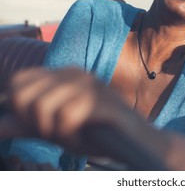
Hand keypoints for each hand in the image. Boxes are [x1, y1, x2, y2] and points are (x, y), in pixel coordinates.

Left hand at [0, 68, 131, 155]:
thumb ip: (25, 125)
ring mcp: (91, 85)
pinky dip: (71, 136)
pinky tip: (85, 138)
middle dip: (34, 123)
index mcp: (63, 74)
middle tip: (59, 132)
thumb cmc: (94, 133)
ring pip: (43, 107)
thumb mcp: (54, 128)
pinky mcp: (103, 101)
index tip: (40, 124)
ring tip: (75, 135)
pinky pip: (67, 117)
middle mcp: (75, 74)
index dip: (20, 108)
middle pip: (25, 96)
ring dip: (56, 132)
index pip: (19, 82)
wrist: (132, 142)